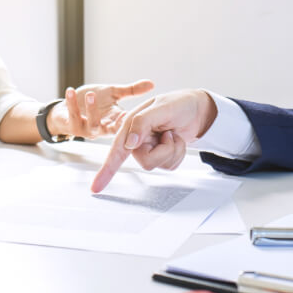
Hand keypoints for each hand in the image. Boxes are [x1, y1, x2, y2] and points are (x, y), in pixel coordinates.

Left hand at [49, 79, 155, 138]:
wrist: (68, 107)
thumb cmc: (93, 101)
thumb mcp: (113, 93)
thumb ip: (131, 90)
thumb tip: (152, 84)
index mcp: (115, 122)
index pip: (127, 124)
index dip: (133, 122)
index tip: (139, 114)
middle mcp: (103, 128)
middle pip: (113, 130)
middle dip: (118, 123)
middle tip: (123, 113)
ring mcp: (87, 129)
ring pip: (93, 124)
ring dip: (92, 110)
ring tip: (91, 94)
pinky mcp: (72, 126)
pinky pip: (73, 116)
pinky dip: (71, 103)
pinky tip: (70, 91)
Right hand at [91, 89, 216, 192]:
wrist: (197, 108)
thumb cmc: (178, 103)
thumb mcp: (160, 108)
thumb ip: (142, 122)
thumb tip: (129, 143)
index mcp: (131, 125)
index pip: (116, 151)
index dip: (105, 171)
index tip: (96, 188)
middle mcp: (137, 140)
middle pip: (146, 162)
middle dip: (163, 150)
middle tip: (169, 133)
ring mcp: (149, 149)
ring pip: (159, 165)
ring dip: (173, 150)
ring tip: (173, 134)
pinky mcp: (161, 155)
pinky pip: (170, 166)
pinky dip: (179, 153)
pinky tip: (177, 140)